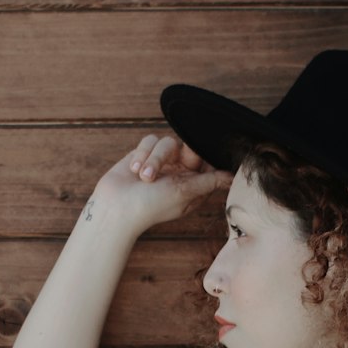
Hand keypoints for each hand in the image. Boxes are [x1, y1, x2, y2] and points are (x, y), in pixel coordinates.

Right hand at [92, 133, 233, 228]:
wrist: (115, 207)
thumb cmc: (151, 206)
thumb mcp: (184, 193)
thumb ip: (208, 181)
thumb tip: (231, 178)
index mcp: (193, 185)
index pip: (209, 165)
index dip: (209, 157)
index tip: (204, 156)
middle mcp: (179, 173)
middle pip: (191, 148)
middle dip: (182, 153)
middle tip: (177, 160)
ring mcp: (161, 162)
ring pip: (168, 143)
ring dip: (155, 159)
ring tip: (144, 178)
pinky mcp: (144, 154)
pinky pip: (150, 140)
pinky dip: (142, 155)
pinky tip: (135, 170)